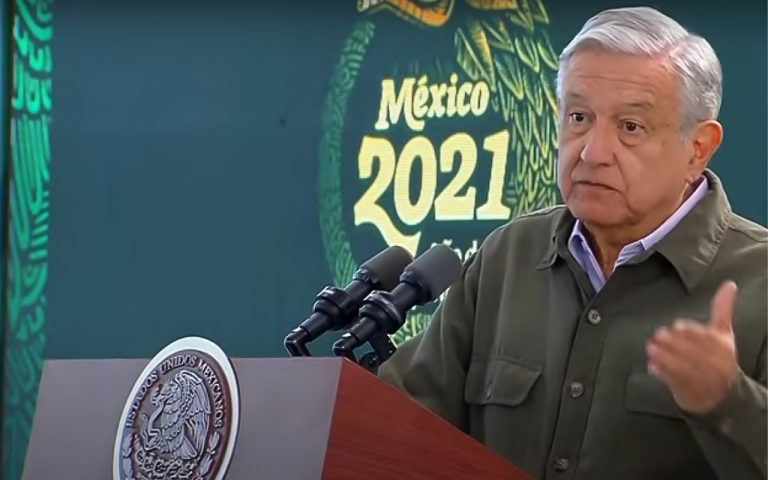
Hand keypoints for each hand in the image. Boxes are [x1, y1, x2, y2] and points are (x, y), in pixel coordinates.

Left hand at [646, 281, 739, 414]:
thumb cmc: (721, 357)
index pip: (706, 339)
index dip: (690, 333)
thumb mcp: (723, 333)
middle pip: (693, 353)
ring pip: (683, 367)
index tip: (676, 326)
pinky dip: (662, 373)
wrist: (724, 394)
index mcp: (723, 347)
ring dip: (665, 358)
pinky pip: (675, 382)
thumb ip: (723, 308)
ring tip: (651, 349)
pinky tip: (652, 366)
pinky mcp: (690, 392)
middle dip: (674, 344)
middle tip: (657, 335)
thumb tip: (730, 284)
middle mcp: (715, 364)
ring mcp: (702, 380)